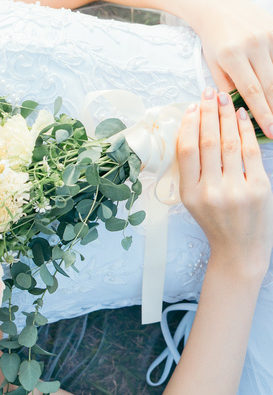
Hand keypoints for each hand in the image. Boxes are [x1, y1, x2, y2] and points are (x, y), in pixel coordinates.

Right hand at [176, 87, 272, 273]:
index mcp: (190, 194)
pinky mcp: (257, 188)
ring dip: (227, 117)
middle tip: (209, 93)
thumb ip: (194, 172)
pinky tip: (241, 117)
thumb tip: (195, 134)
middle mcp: (210, 191)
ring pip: (229, 143)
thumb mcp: (194, 201)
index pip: (187, 151)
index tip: (191, 107)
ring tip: (224, 99)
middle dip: (209, 113)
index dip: (189, 126)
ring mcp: (235, 190)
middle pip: (208, 142)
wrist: (239, 250)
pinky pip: (250, 152)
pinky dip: (246, 131)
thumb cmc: (216, 223)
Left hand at [185, 0, 272, 135]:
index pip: (252, 91)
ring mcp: (268, 34)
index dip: (263, 113)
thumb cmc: (213, 39)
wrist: (218, 7)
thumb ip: (227, 86)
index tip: (270, 130)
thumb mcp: (213, 64)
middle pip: (269, 83)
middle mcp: (253, 44)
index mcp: (232, 56)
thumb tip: (239, 110)